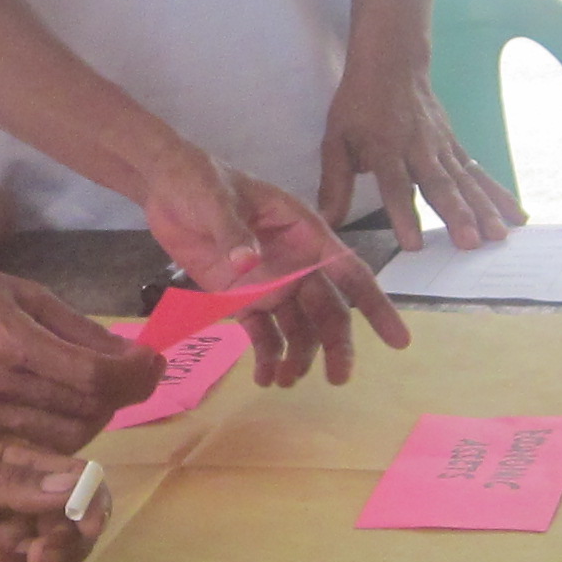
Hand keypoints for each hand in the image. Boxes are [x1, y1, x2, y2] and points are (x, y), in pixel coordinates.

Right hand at [0, 250, 157, 448]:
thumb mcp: (24, 293)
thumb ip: (79, 328)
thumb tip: (129, 353)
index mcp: (13, 345)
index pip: (94, 378)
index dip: (135, 375)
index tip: (154, 360)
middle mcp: (0, 389)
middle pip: (88, 412)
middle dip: (126, 394)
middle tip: (138, 372)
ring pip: (69, 437)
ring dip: (100, 415)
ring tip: (104, 388)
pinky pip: (39, 442)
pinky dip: (67, 426)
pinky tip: (70, 402)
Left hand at [0, 441, 106, 561]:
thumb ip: (9, 483)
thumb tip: (73, 486)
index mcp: (16, 471)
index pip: (74, 485)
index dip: (90, 505)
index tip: (86, 522)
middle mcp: (16, 511)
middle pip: (70, 535)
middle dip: (62, 548)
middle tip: (36, 554)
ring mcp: (0, 550)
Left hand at [136, 150, 407, 387]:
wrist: (163, 186)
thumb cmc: (198, 180)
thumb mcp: (215, 198)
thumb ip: (232, 231)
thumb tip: (248, 264)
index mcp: (305, 232)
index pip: (350, 272)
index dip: (376, 305)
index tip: (397, 339)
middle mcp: (295, 263)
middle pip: (327, 310)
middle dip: (337, 345)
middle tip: (337, 379)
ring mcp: (270, 283)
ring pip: (298, 328)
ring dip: (298, 357)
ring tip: (285, 382)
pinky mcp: (241, 297)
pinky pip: (262, 332)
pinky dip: (266, 355)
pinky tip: (263, 378)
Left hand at [317, 58, 520, 253]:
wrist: (392, 63)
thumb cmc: (359, 105)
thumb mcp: (335, 139)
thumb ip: (334, 182)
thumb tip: (328, 223)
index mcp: (385, 147)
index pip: (395, 185)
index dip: (404, 214)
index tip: (414, 244)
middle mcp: (418, 148)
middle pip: (439, 184)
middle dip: (456, 214)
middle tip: (470, 243)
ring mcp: (442, 147)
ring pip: (464, 180)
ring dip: (483, 209)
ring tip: (499, 236)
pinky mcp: (455, 147)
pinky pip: (479, 173)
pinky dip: (498, 194)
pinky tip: (516, 215)